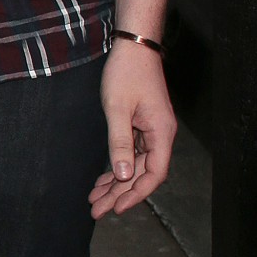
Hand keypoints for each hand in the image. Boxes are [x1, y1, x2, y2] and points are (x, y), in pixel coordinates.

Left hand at [88, 39, 176, 218]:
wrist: (132, 46)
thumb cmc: (126, 73)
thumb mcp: (118, 108)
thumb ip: (120, 142)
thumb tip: (123, 176)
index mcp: (161, 133)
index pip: (154, 175)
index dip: (136, 194)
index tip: (116, 208)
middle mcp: (160, 135)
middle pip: (143, 173)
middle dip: (120, 193)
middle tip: (96, 210)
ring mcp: (151, 129)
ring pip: (136, 165)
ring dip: (116, 182)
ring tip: (95, 199)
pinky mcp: (142, 123)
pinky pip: (131, 152)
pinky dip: (117, 165)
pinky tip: (103, 178)